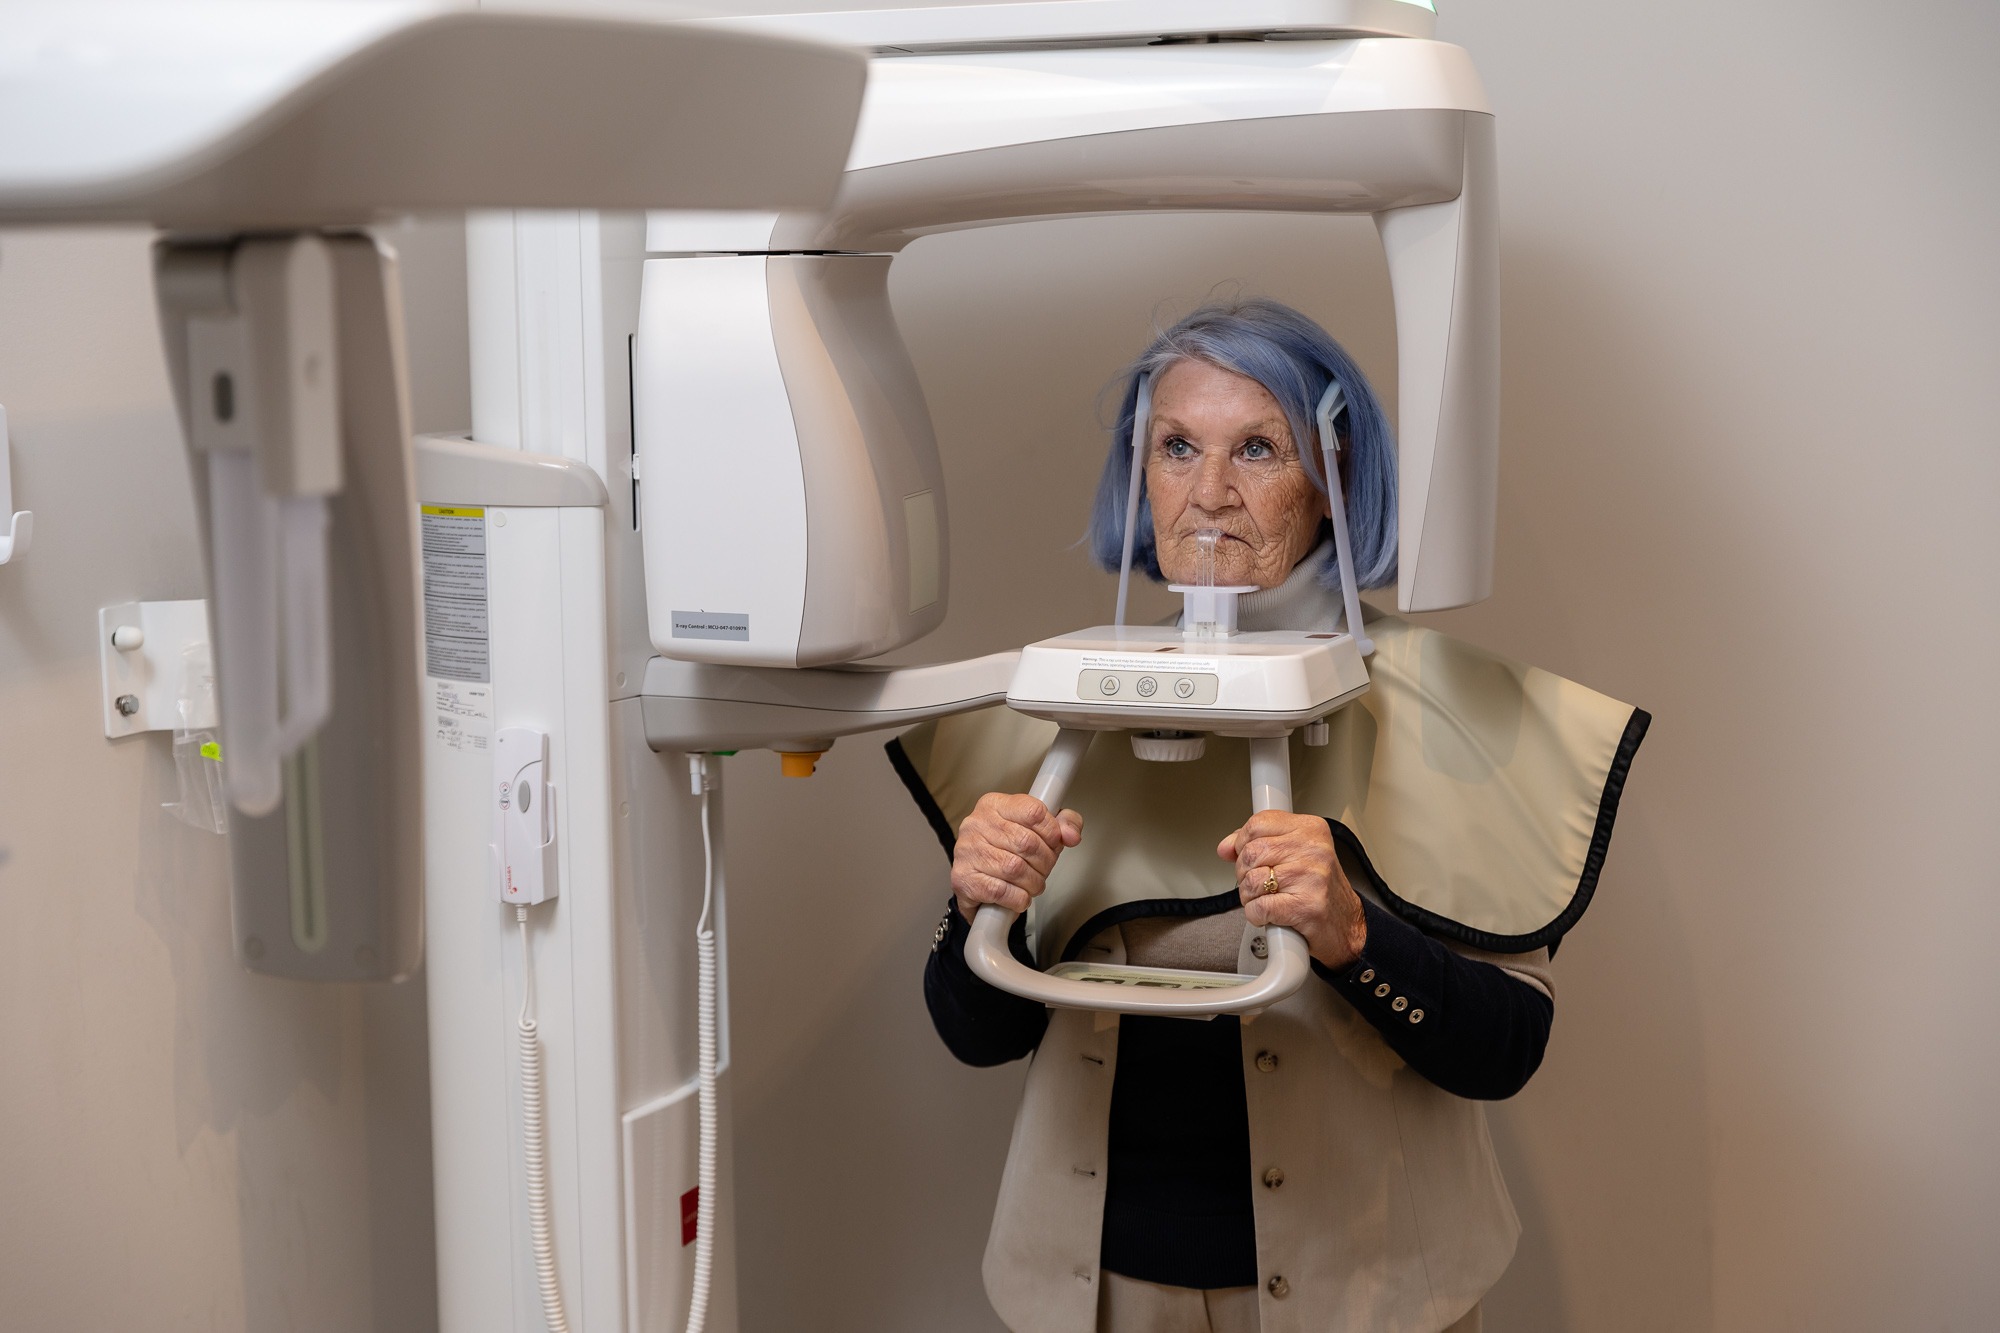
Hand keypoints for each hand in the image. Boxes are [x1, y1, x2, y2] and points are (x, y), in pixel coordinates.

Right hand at [951, 792, 1084, 922]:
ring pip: (1015, 868)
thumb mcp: (1039, 829)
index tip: (1053, 844)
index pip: (1034, 812)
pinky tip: (1019, 896)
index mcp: (994, 804)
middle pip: (1027, 842)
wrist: (978, 882)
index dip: (1052, 833)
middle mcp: (976, 824)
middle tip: (1044, 868)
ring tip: (1033, 884)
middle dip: (1045, 862)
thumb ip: (1064, 824)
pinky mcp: (963, 879)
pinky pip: (1001, 891)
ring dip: (1033, 883)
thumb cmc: (1009, 851)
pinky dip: (1018, 898)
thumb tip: (1071, 835)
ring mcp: (966, 851)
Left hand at [1218, 811, 1366, 969]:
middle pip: (1251, 852)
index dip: (1243, 843)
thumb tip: (1226, 847)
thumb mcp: (1294, 854)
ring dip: (1250, 896)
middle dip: (1244, 872)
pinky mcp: (1305, 907)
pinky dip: (1257, 915)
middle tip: (1260, 883)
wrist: (1347, 926)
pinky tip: (1272, 914)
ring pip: (1251, 880)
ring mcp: (1311, 877)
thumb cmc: (1319, 889)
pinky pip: (1259, 907)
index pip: (1258, 823)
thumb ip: (1259, 843)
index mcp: (1311, 829)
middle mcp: (1314, 849)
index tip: (1250, 857)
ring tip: (1268, 899)